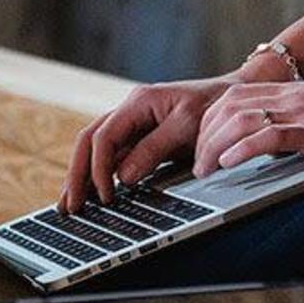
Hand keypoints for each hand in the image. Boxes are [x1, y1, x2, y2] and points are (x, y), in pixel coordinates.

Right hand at [60, 75, 238, 211]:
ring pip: (97, 149)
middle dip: (77, 174)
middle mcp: (130, 111)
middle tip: (69, 206)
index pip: (104, 136)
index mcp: (138, 102)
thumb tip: (123, 177)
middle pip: (90, 141)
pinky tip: (93, 193)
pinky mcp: (142, 138)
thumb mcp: (188, 126)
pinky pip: (114, 156)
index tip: (104, 196)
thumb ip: (154, 149)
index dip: (98, 168)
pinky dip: (100, 175)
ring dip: (82, 176)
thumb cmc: (215, 106)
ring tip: (71, 205)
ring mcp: (134, 124)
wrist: (234, 96)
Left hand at [192, 77, 303, 175]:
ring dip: (215, 147)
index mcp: (289, 92)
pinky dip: (243, 148)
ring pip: (239, 121)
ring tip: (205, 170)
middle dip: (204, 137)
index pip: (232, 98)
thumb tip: (271, 146)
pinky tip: (230, 163)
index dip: (209, 122)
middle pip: (226, 108)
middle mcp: (289, 97)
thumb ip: (295, 121)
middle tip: (197, 167)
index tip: (201, 146)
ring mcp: (301, 113)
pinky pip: (270, 136)